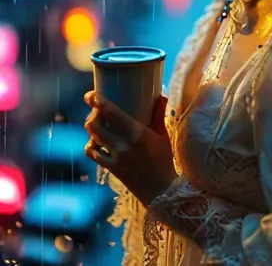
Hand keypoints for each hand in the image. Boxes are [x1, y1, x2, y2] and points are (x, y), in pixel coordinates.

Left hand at [84, 91, 177, 206]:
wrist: (162, 192)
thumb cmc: (165, 160)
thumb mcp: (164, 135)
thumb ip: (159, 114)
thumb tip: (161, 95)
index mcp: (137, 132)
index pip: (112, 113)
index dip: (97, 102)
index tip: (90, 95)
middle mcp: (123, 144)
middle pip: (95, 125)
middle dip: (92, 115)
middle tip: (96, 111)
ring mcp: (115, 157)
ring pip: (92, 138)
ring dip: (91, 130)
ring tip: (96, 125)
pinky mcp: (111, 168)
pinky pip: (93, 154)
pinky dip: (91, 146)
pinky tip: (95, 143)